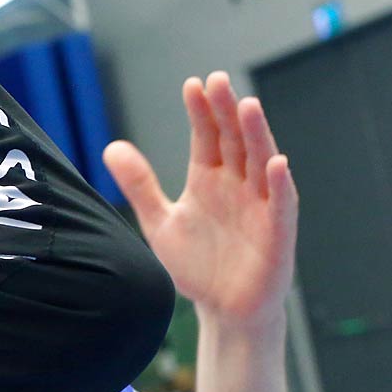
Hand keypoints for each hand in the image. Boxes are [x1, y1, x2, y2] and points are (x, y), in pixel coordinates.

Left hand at [103, 73, 297, 332]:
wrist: (224, 310)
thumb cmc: (197, 266)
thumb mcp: (160, 222)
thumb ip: (140, 185)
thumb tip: (111, 146)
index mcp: (209, 179)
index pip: (206, 137)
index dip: (200, 112)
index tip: (192, 85)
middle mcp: (238, 185)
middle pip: (234, 140)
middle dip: (226, 112)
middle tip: (218, 81)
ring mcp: (260, 206)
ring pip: (260, 162)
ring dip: (256, 135)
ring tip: (247, 107)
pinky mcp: (277, 233)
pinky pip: (280, 204)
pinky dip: (278, 184)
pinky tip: (274, 163)